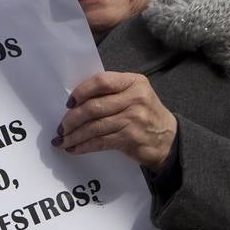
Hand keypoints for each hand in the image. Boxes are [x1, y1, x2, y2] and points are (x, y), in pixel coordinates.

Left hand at [53, 71, 176, 171]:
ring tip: (62, 140)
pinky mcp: (131, 138)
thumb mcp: (135, 94)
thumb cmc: (145, 114)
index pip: (101, 81)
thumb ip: (112, 92)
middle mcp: (135, 98)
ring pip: (94, 126)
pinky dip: (84, 146)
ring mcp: (133, 119)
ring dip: (74, 135)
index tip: (69, 103)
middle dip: (72, 119)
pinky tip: (74, 149)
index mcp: (134, 82)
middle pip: (94, 106)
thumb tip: (76, 102)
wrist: (168, 139)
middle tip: (61, 127)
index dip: (81, 91)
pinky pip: (100, 141)